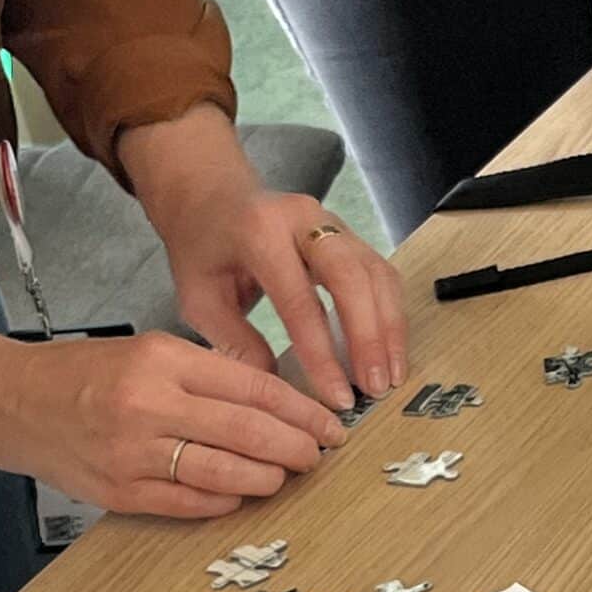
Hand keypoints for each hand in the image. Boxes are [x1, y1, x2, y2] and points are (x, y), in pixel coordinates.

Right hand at [0, 327, 345, 517]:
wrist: (13, 401)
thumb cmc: (87, 375)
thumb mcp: (151, 353)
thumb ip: (210, 376)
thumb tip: (279, 406)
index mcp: (163, 360)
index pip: (254, 387)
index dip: (301, 411)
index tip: (329, 426)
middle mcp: (150, 405)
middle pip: (248, 432)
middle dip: (295, 448)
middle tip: (318, 456)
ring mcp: (134, 453)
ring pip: (224, 474)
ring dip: (266, 479)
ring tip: (284, 476)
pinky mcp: (122, 493)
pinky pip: (190, 505)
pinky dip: (224, 503)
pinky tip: (241, 496)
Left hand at [121, 107, 406, 410]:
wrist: (213, 195)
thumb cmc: (204, 248)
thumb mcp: (199, 297)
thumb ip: (236, 343)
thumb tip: (279, 392)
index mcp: (259, 232)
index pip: (300, 299)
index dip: (322, 353)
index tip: (337, 396)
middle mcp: (303, 219)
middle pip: (351, 277)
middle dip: (368, 338)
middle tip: (375, 387)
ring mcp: (333, 223)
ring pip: (376, 274)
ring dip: (389, 330)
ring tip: (390, 377)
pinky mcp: (352, 236)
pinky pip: (382, 275)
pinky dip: (391, 316)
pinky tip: (390, 353)